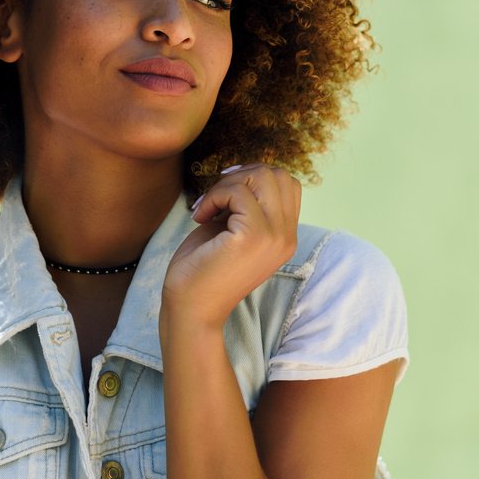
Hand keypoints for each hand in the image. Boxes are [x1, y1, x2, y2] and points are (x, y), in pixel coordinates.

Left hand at [163, 164, 300, 327]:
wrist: (190, 308)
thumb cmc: (204, 268)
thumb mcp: (233, 229)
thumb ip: (247, 203)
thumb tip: (245, 170)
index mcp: (285, 237)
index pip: (288, 184)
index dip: (255, 177)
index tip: (225, 192)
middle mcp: (287, 237)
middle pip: (277, 175)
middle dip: (240, 176)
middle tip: (214, 199)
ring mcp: (274, 237)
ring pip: (262, 177)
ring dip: (226, 185)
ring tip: (207, 207)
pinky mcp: (253, 237)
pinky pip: (238, 193)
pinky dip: (214, 196)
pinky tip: (200, 217)